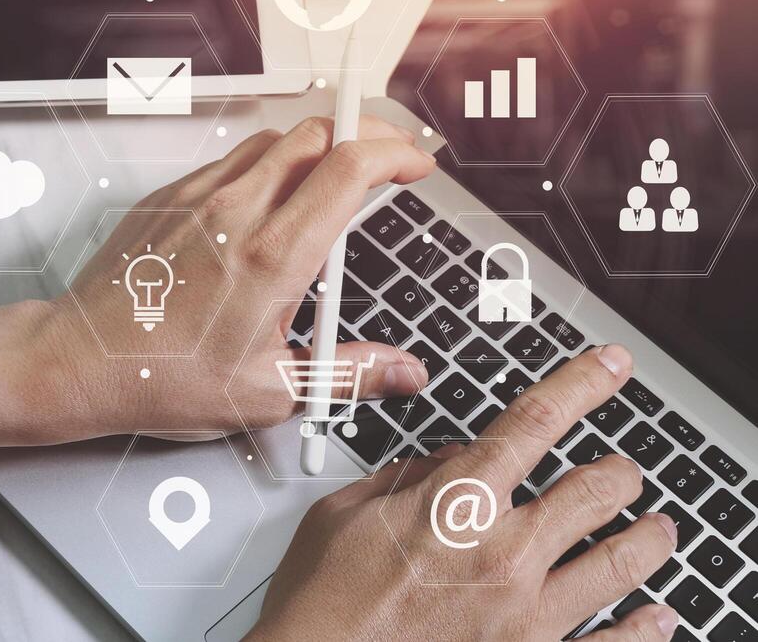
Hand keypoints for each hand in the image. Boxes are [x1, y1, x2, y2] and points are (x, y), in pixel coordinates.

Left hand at [26, 115, 437, 440]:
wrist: (80, 361)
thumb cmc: (163, 379)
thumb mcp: (271, 391)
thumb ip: (348, 373)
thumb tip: (403, 372)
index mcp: (273, 257)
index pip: (349, 168)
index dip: (394, 154)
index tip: (415, 165)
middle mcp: (237, 213)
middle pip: (317, 134)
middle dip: (365, 134)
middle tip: (387, 158)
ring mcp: (197, 198)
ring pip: (272, 141)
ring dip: (313, 147)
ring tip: (333, 177)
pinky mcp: (167, 198)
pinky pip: (227, 162)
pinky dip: (263, 167)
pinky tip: (269, 202)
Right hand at [249, 346, 679, 640]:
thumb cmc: (322, 602)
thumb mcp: (342, 514)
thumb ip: (401, 477)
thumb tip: (441, 461)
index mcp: (454, 504)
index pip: (535, 420)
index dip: (582, 383)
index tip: (610, 365)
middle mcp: (502, 553)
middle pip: (596, 491)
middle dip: (621, 472)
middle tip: (626, 470)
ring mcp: (526, 614)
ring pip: (622, 563)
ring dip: (649, 538)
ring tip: (658, 529)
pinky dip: (647, 627)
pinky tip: (659, 616)